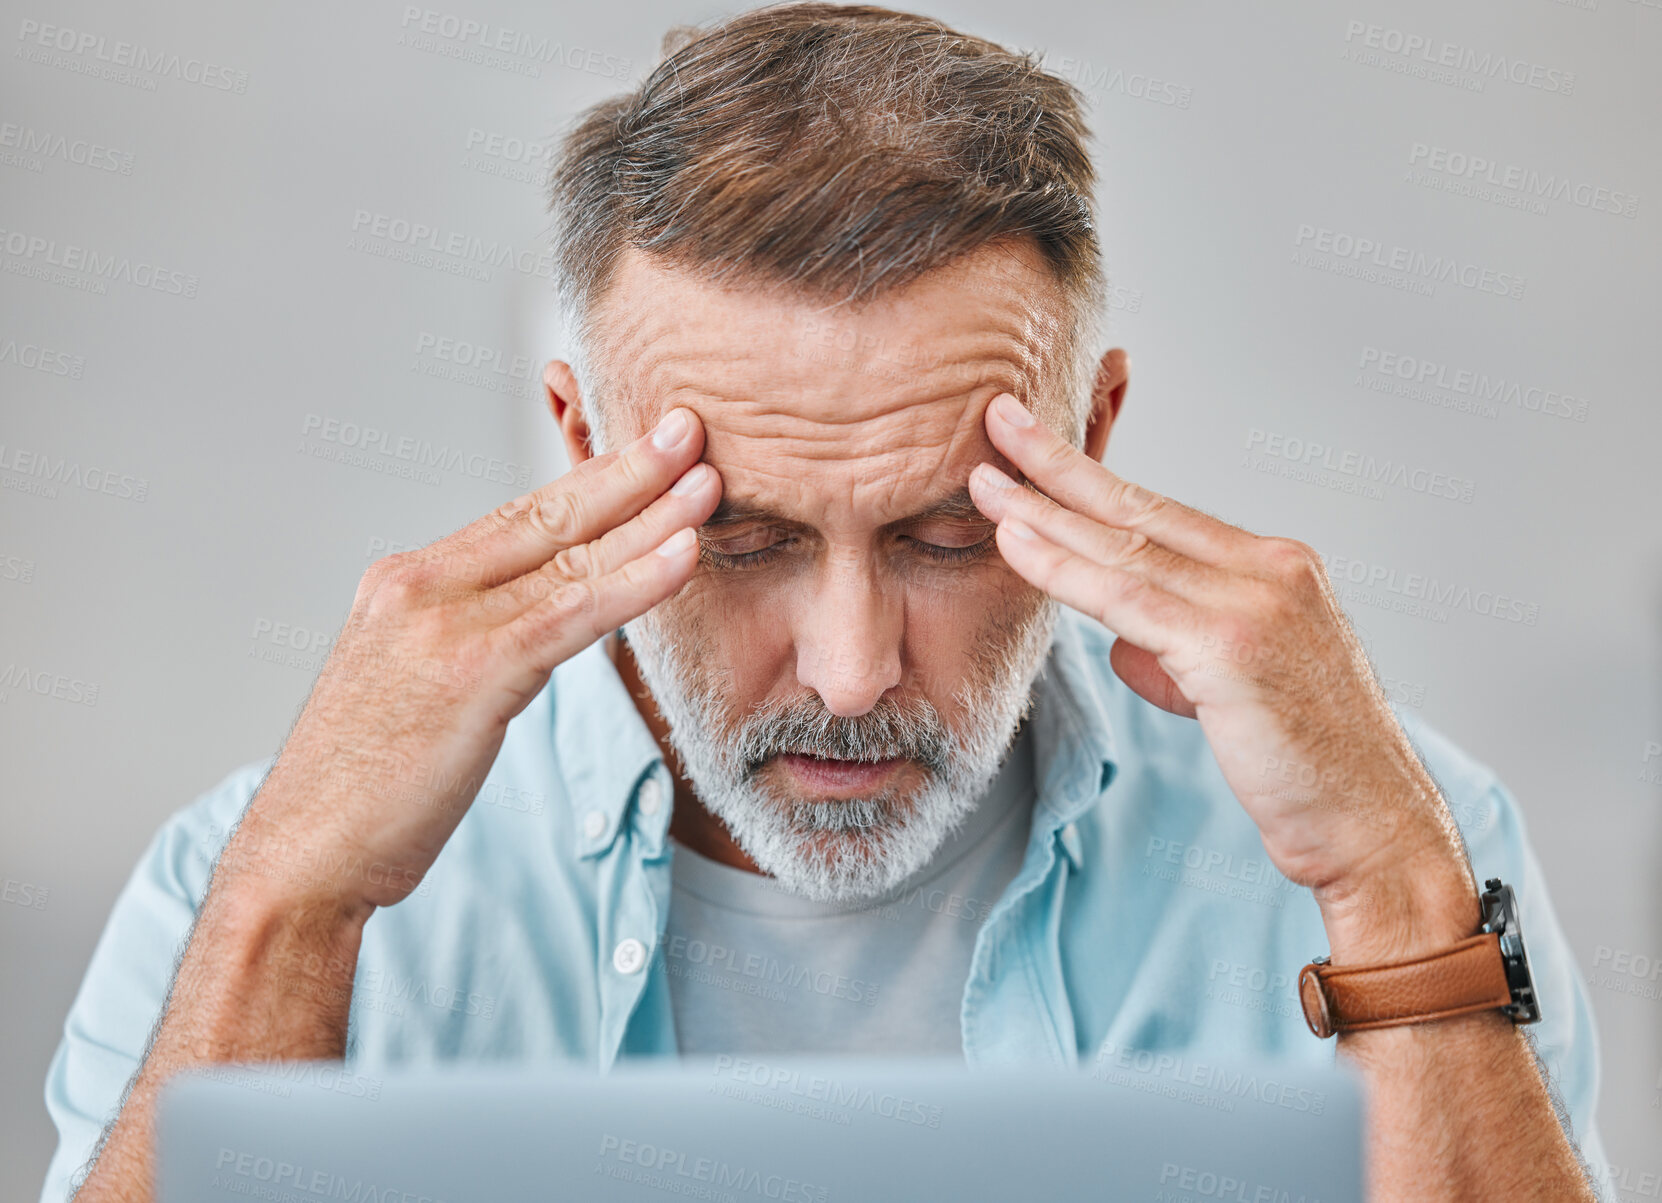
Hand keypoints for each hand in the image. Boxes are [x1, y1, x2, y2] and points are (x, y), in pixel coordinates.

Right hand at [223, 406, 721, 913]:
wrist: (302, 857)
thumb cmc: (362, 787)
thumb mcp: (411, 688)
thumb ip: (469, 640)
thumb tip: (534, 626)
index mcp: (405, 583)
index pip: (517, 518)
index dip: (589, 479)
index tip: (645, 448)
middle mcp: (419, 586)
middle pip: (548, 515)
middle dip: (628, 468)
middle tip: (691, 428)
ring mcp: (442, 625)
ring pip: (569, 558)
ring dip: (650, 515)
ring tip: (708, 480)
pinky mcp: (471, 674)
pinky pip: (572, 617)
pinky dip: (635, 582)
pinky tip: (683, 554)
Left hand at [967, 393, 1477, 959]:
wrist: (1371, 826)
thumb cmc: (1308, 766)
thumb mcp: (1238, 689)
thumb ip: (1179, 651)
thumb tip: (1123, 639)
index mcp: (1278, 567)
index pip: (1164, 512)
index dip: (1093, 478)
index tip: (1038, 444)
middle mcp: (1271, 569)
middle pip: (1139, 507)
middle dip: (1058, 461)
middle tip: (999, 418)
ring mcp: (1254, 602)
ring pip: (1123, 546)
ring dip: (1043, 509)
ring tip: (984, 479)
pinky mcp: (1231, 646)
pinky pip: (1124, 598)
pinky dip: (1061, 567)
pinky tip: (1014, 542)